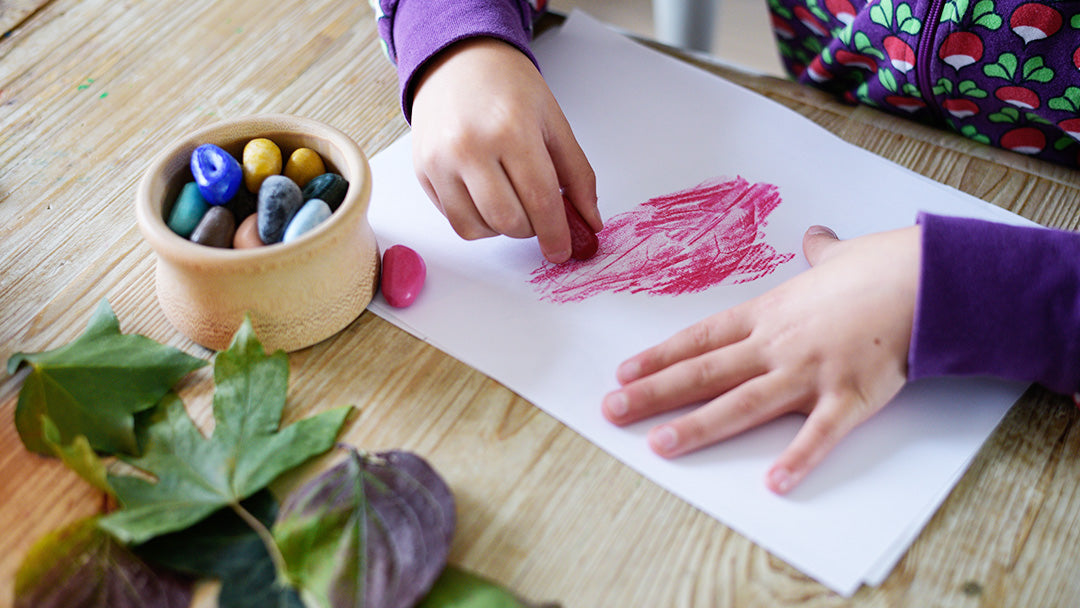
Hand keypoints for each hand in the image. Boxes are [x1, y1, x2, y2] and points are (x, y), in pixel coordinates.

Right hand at [410, 37, 599, 262]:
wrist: (458, 61)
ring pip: (478, 229)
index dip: (556, 234)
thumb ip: (577, 174)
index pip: (540, 200)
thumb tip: (589, 221)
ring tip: (511, 200)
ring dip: (503, 228)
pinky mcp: (423, 171)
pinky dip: (477, 221)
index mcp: (511, 129)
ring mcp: (440, 161)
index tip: (563, 251)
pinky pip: (454, 220)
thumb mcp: (554, 122)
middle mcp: (469, 147)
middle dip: (532, 229)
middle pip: (509, 221)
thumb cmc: (508, 87)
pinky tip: (487, 195)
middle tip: (538, 213)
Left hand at [601, 224, 921, 493]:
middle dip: (654, 393)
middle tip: (612, 410)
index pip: (701, 339)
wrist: (926, 277)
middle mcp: (777, 345)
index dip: (659, 357)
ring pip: (742, 404)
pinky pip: (818, 434)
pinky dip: (797, 458)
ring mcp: (809, 372)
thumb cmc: (880, 266)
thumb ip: (818, 255)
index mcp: (769, 314)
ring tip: (660, 445)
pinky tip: (773, 483)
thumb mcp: (838, 258)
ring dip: (698, 426)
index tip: (623, 373)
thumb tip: (816, 237)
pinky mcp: (849, 397)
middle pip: (704, 373)